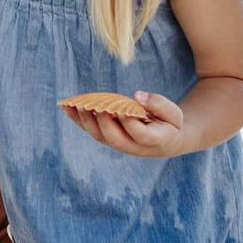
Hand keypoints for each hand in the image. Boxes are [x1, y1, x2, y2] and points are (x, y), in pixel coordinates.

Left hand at [61, 90, 183, 156]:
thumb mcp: (174, 113)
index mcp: (155, 141)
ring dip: (86, 121)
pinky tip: (67, 107)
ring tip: (74, 105)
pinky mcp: (110, 139)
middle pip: (115, 139)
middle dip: (103, 123)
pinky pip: (92, 131)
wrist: (166, 140)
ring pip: (100, 137)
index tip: (121, 109)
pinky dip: (78, 120)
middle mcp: (135, 147)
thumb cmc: (170, 123)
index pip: (140, 135)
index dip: (129, 123)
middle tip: (95, 106)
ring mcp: (120, 144)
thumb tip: (137, 96)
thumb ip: (159, 104)